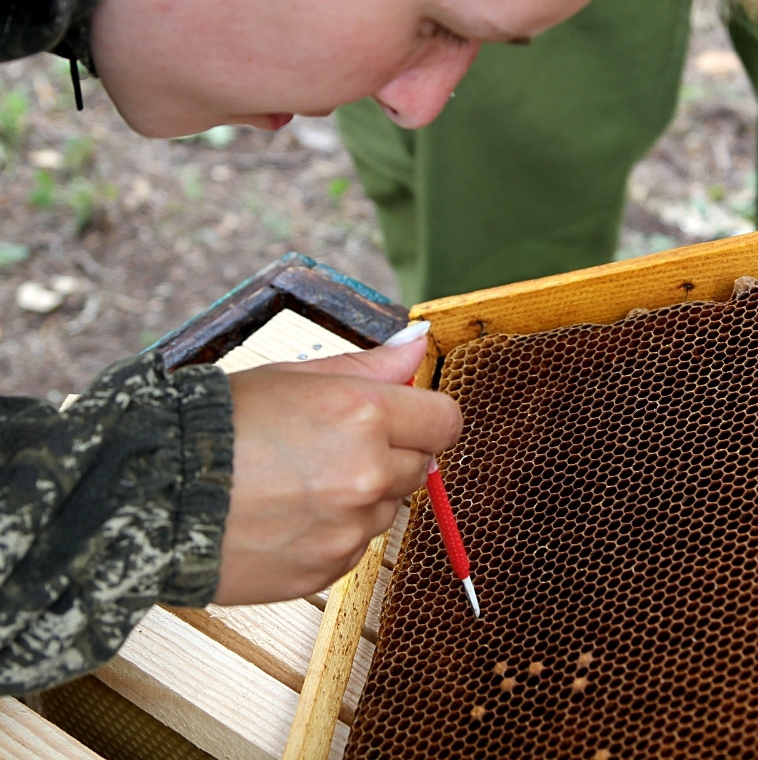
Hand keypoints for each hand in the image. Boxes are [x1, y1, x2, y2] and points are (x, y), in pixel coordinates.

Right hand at [213, 338, 459, 603]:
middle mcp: (367, 474)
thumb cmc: (219, 424)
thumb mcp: (294, 375)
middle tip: (332, 444)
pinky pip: (356, 546)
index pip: (446, 420)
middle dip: (392, 452)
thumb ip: (369, 365)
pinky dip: (335, 532)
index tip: (403, 416)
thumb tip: (418, 345)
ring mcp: (349, 528)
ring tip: (299, 481)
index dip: (426, 415)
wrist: (154, 497)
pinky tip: (287, 514)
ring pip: (388, 508)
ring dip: (363, 495)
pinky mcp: (327, 570)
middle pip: (421, 465)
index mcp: (363, 414)